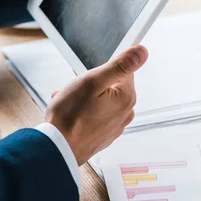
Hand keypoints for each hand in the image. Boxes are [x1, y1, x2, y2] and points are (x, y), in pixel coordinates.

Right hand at [45, 45, 147, 164]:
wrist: (58, 148)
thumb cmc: (71, 115)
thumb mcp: (94, 81)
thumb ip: (120, 65)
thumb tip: (142, 52)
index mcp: (127, 98)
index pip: (123, 70)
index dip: (102, 70)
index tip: (89, 79)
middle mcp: (125, 113)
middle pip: (111, 85)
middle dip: (91, 85)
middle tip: (76, 92)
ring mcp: (115, 126)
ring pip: (101, 100)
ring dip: (84, 98)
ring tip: (69, 105)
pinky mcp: (104, 135)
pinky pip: (95, 115)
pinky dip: (83, 112)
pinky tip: (71, 116)